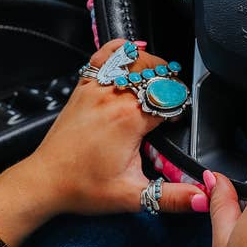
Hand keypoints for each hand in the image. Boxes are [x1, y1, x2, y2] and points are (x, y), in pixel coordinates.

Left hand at [0, 39, 205, 246]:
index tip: (175, 122)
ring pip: (134, 62)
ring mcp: (96, 89)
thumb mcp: (133, 196)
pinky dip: (119, 49)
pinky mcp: (83, 89)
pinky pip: (103, 57)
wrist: (44, 183)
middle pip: (156, 74)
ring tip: (159, 80)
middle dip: (170, 85)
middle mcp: (114, 98)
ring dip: (152, 66)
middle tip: (171, 103)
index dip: (179, 109)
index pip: (170, 99)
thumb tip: (202, 197)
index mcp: (130, 120)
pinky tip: (132, 50)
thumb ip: (172, 197)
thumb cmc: (83, 188)